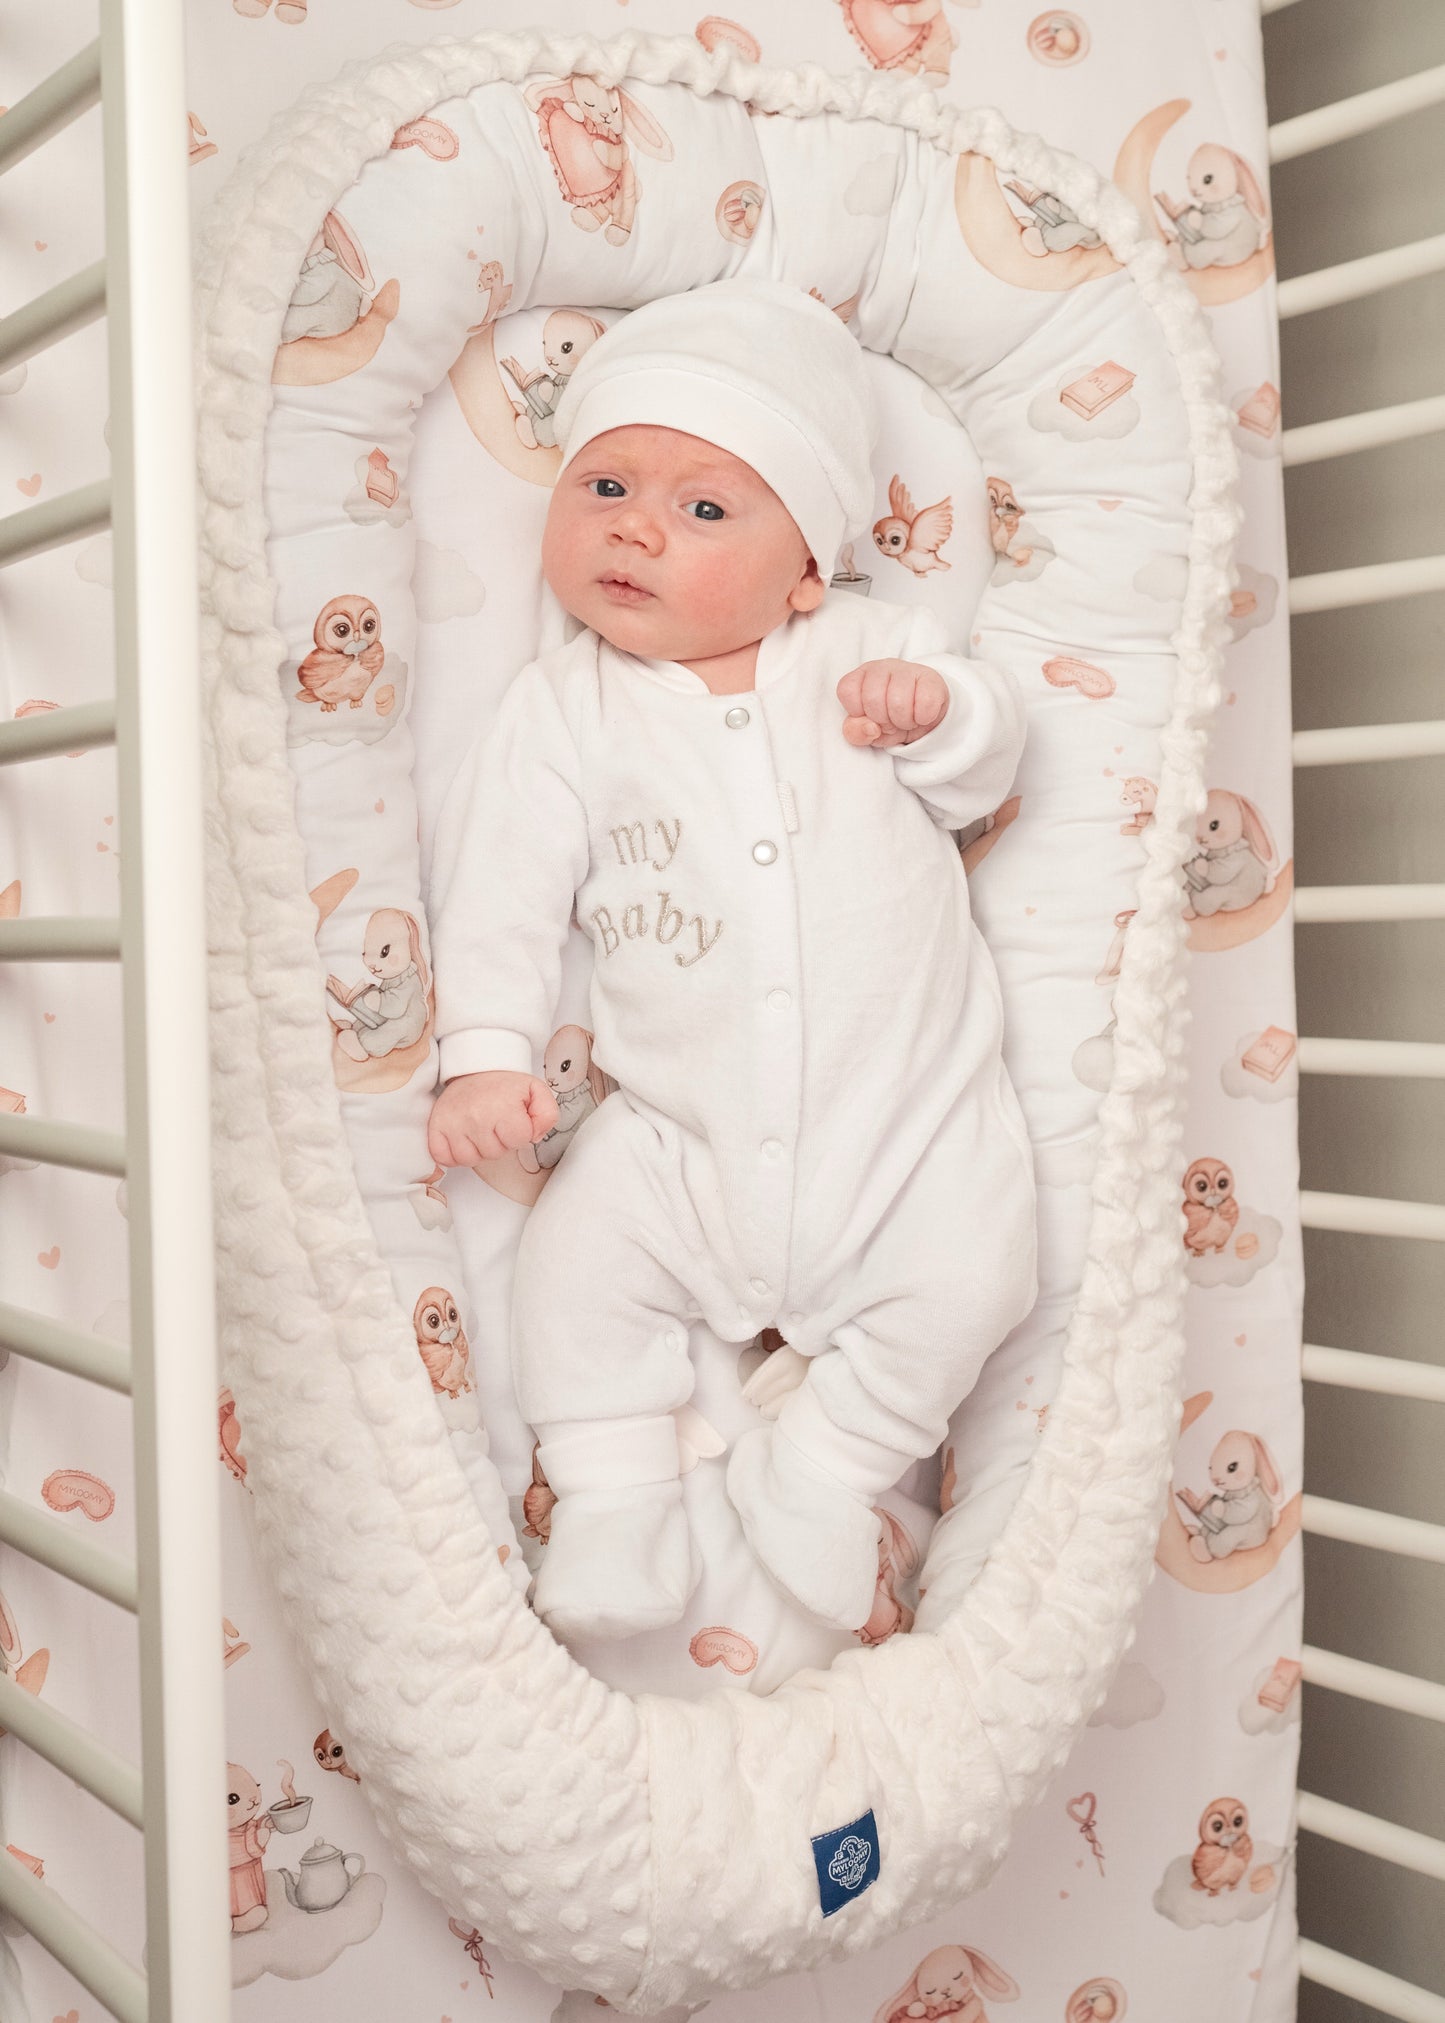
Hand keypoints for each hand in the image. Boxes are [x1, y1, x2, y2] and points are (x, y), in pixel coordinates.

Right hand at [427, 1070, 558, 1167]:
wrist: (475, 1070)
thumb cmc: (504, 1086)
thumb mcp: (536, 1091)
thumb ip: (547, 1115)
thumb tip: (534, 1136)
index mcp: (502, 1106)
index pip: (520, 1140)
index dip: (521, 1134)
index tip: (515, 1120)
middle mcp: (476, 1116)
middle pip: (495, 1153)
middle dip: (499, 1142)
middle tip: (495, 1122)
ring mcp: (453, 1123)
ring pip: (470, 1160)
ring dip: (477, 1149)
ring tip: (480, 1130)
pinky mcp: (436, 1128)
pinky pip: (445, 1159)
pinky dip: (454, 1154)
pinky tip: (463, 1138)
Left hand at [837, 660, 949, 748]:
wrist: (923, 715)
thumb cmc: (890, 719)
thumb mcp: (868, 731)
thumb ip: (856, 732)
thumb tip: (869, 728)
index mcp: (860, 676)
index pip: (847, 691)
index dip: (858, 713)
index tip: (870, 718)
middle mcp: (881, 667)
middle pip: (873, 699)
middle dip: (883, 721)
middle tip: (892, 722)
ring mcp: (907, 669)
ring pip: (898, 702)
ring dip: (904, 722)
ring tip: (906, 720)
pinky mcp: (931, 678)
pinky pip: (925, 704)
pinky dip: (923, 718)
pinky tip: (921, 715)